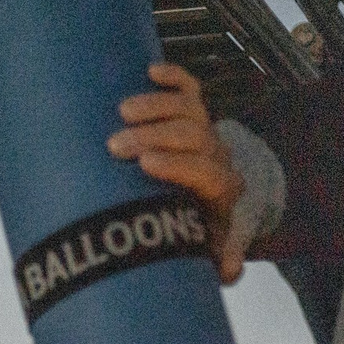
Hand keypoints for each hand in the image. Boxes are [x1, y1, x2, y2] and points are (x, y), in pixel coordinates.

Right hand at [109, 63, 245, 282]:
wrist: (199, 206)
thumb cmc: (186, 231)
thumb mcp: (198, 250)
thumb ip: (214, 259)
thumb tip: (227, 271)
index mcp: (219, 189)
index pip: (207, 171)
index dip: (179, 164)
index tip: (145, 164)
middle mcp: (215, 156)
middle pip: (193, 135)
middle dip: (155, 135)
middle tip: (116, 144)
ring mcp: (203, 132)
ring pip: (189, 108)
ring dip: (156, 106)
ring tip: (121, 111)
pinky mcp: (191, 116)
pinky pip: (189, 89)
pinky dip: (173, 78)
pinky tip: (150, 72)